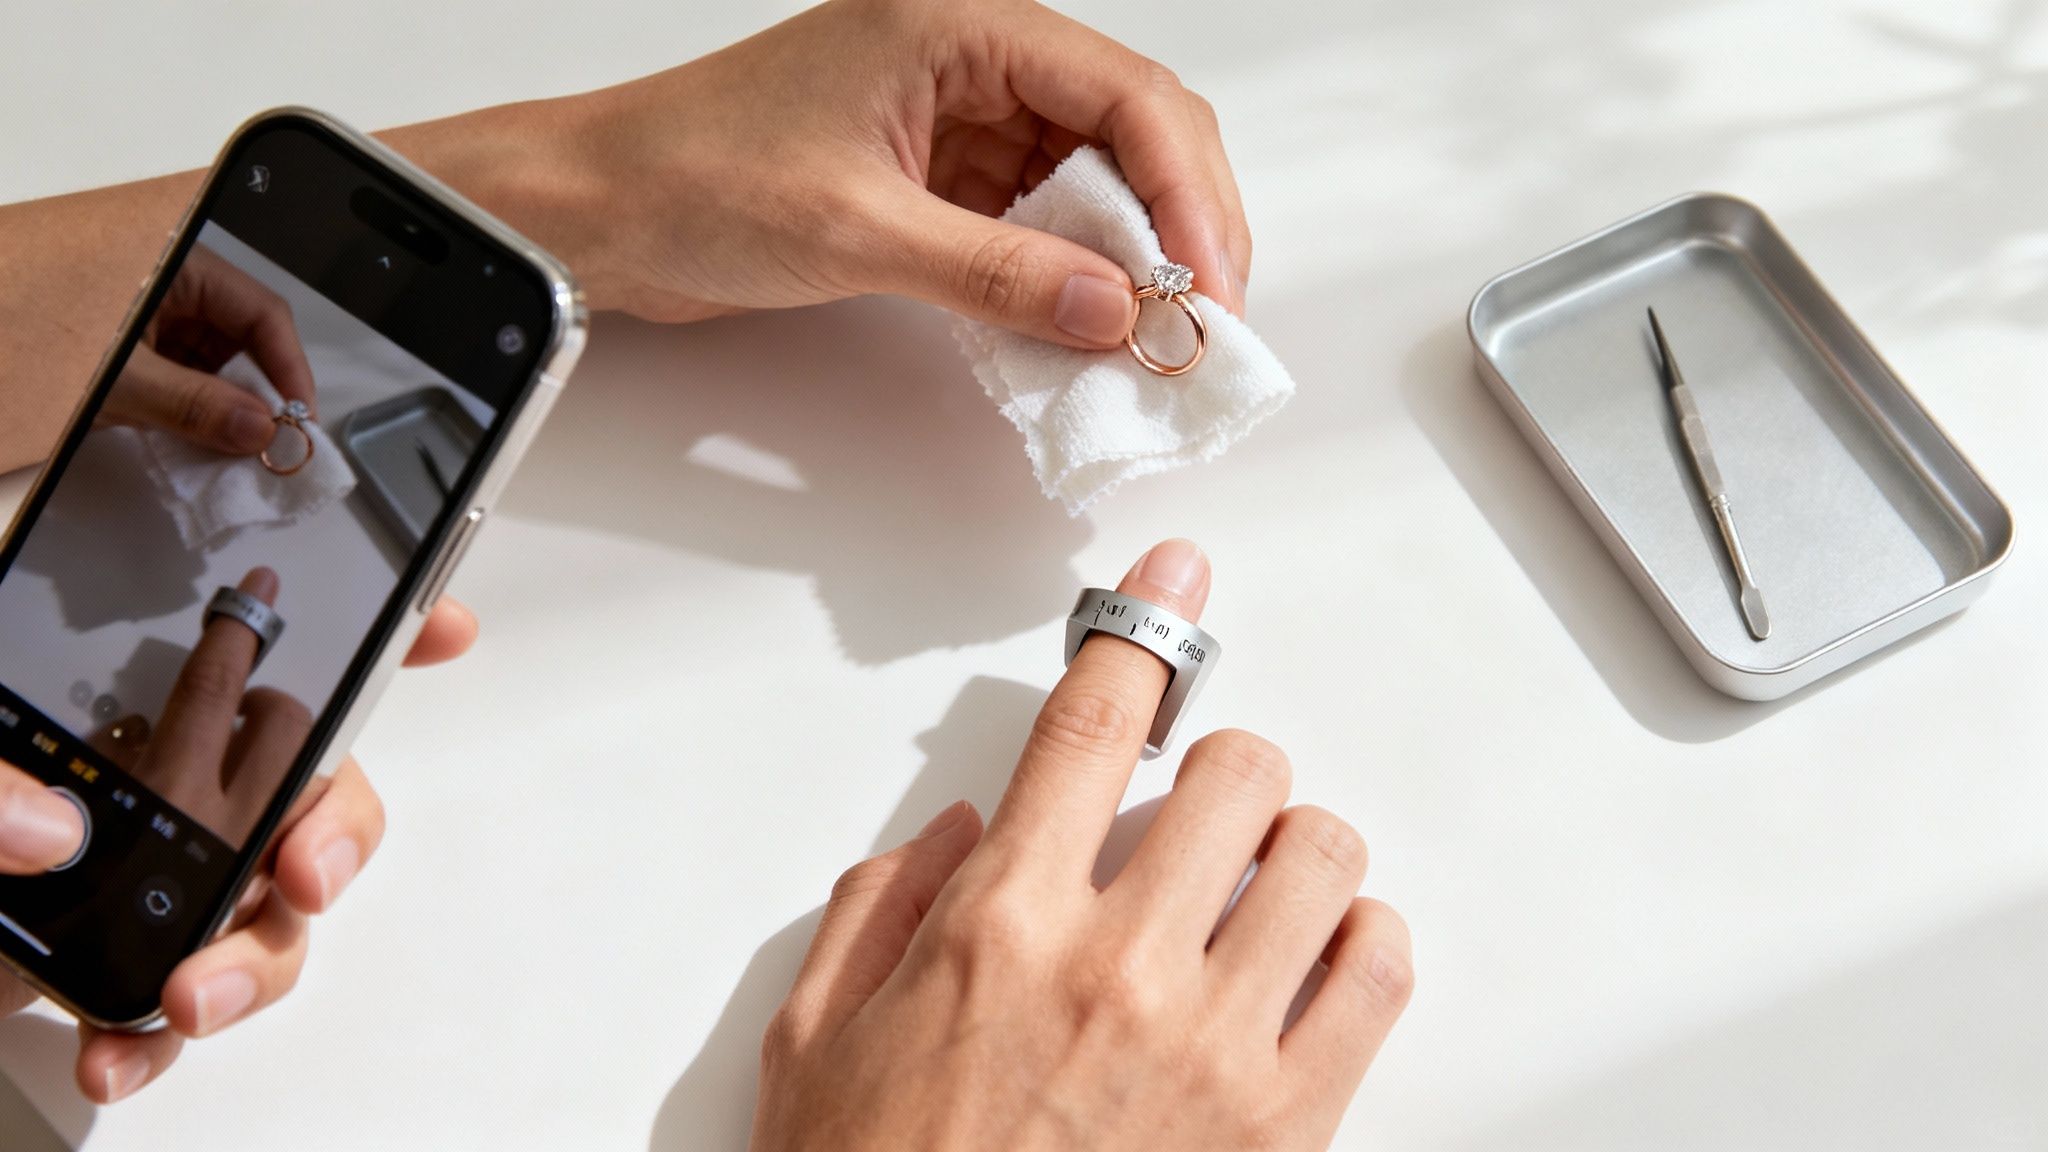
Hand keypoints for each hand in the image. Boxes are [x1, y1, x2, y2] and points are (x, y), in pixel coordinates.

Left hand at [0, 596, 478, 1102]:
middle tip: (299, 878)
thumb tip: (49, 832)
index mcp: (97, 697)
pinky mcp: (74, 957)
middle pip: (293, 792)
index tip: (441, 631)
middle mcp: (130, 779)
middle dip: (327, 836)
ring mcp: (115, 877)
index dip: (371, 632)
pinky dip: (153, 1040)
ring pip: (247, 916)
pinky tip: (117, 1056)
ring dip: (249, 967)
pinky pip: (159, 1005)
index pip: (255, 648)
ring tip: (182, 1009)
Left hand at [96, 245, 317, 455]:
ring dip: (233, 408)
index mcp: (178, 269)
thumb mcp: (121, 379)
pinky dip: (200, 411)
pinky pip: (188, 377)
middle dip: (262, 392)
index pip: (260, 312)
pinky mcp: (140, 351)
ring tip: (241, 450)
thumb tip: (265, 433)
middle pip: (245, 338)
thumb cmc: (40, 351)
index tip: (301, 420)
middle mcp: (176, 289)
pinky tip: (208, 443)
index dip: (289, 367)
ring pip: (219, 362)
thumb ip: (194, 405)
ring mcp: (156, 320)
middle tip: (274, 443)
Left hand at [450, 0, 1249, 346]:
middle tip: (1203, 321)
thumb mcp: (857, 230)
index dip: (1185, 192)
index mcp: (961, 24)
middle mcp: (973, 60)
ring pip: (1090, 184)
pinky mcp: (938, 181)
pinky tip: (1085, 329)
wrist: (601, 208)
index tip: (1206, 285)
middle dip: (1177, 226)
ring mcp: (958, 122)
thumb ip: (996, 274)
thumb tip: (1116, 313)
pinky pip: (1036, 225)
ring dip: (1129, 259)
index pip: (1123, 93)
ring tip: (1154, 336)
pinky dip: (1068, 279)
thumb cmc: (694, 175)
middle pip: (1127, 132)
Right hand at [751, 540, 1411, 1150]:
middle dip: (1219, 777)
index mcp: (999, 922)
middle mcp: (1117, 962)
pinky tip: (1312, 965)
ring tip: (1255, 894)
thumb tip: (966, 828)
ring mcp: (1214, 1042)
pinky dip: (1362, 943)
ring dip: (1295, 854)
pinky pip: (1381, 971)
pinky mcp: (1287, 1123)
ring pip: (1325, 854)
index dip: (1139, 625)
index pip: (1092, 722)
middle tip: (1192, 821)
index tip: (1174, 576)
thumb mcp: (815, 1039)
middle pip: (1240, 770)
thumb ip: (884, 905)